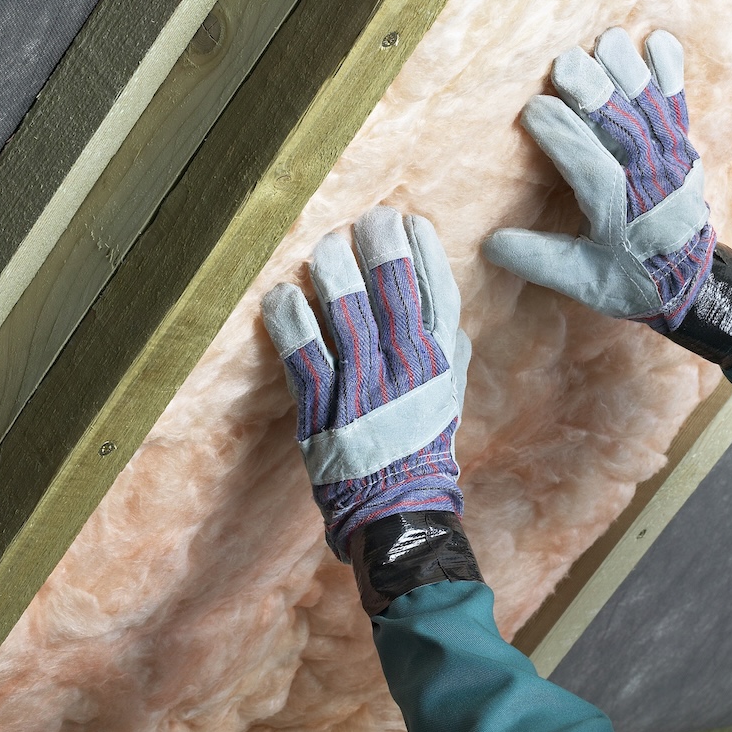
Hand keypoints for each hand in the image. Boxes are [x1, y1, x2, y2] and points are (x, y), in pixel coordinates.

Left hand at [262, 206, 470, 561]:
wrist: (398, 513)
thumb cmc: (423, 452)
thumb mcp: (448, 401)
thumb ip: (450, 356)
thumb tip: (447, 318)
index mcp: (439, 365)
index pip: (438, 297)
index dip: (425, 256)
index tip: (412, 223)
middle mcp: (405, 370)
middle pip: (394, 296)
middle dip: (383, 250)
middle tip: (371, 219)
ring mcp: (363, 388)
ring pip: (347, 318)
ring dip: (335, 276)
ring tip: (325, 246)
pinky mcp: (323, 408)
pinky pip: (304, 356)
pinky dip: (292, 323)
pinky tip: (282, 294)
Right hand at [482, 27, 715, 332]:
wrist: (692, 284)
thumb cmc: (630, 280)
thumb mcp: (583, 282)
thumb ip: (540, 261)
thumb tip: (491, 244)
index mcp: (619, 212)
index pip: (589, 167)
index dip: (561, 136)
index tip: (532, 109)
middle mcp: (649, 180)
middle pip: (623, 128)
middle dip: (595, 93)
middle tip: (565, 62)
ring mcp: (671, 158)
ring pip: (650, 108)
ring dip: (629, 72)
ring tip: (607, 41)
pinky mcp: (682, 145)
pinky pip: (678, 103)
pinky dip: (670, 72)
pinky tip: (657, 41)